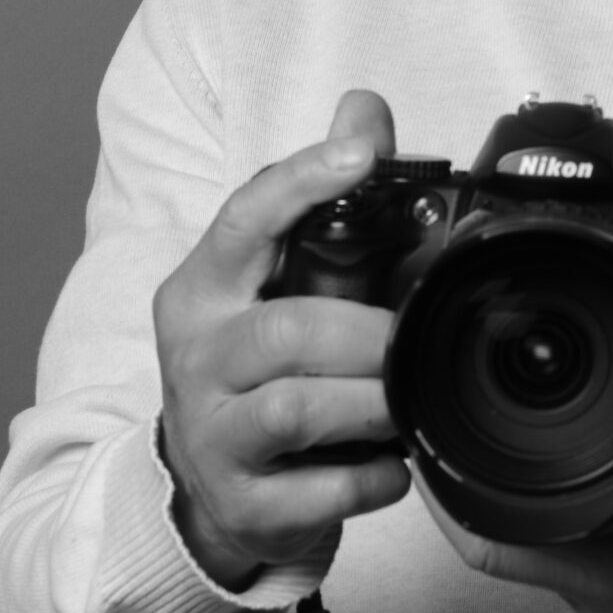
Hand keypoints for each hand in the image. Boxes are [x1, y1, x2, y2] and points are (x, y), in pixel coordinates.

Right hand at [152, 90, 409, 588]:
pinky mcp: (242, 503)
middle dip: (368, 332)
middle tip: (416, 335)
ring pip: (296, 409)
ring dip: (374, 402)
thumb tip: (363, 108)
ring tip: (409, 399)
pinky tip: (392, 463)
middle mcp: (197, 358)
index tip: (361, 151)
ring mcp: (213, 435)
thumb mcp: (281, 281)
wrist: (205, 489)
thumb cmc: (256, 366)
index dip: (301, 180)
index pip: (243, 219)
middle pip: (286, 330)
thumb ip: (326, 201)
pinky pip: (317, 491)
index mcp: (203, 289)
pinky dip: (370, 478)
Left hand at [421, 215, 612, 612]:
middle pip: (494, 530)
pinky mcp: (609, 611)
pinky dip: (513, 518)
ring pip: (510, 553)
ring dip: (479, 495)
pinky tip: (503, 470)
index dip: (450, 468)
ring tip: (456, 429)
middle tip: (425, 406)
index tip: (423, 409)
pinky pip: (536, 566)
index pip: (510, 507)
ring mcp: (610, 600)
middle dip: (453, 469)